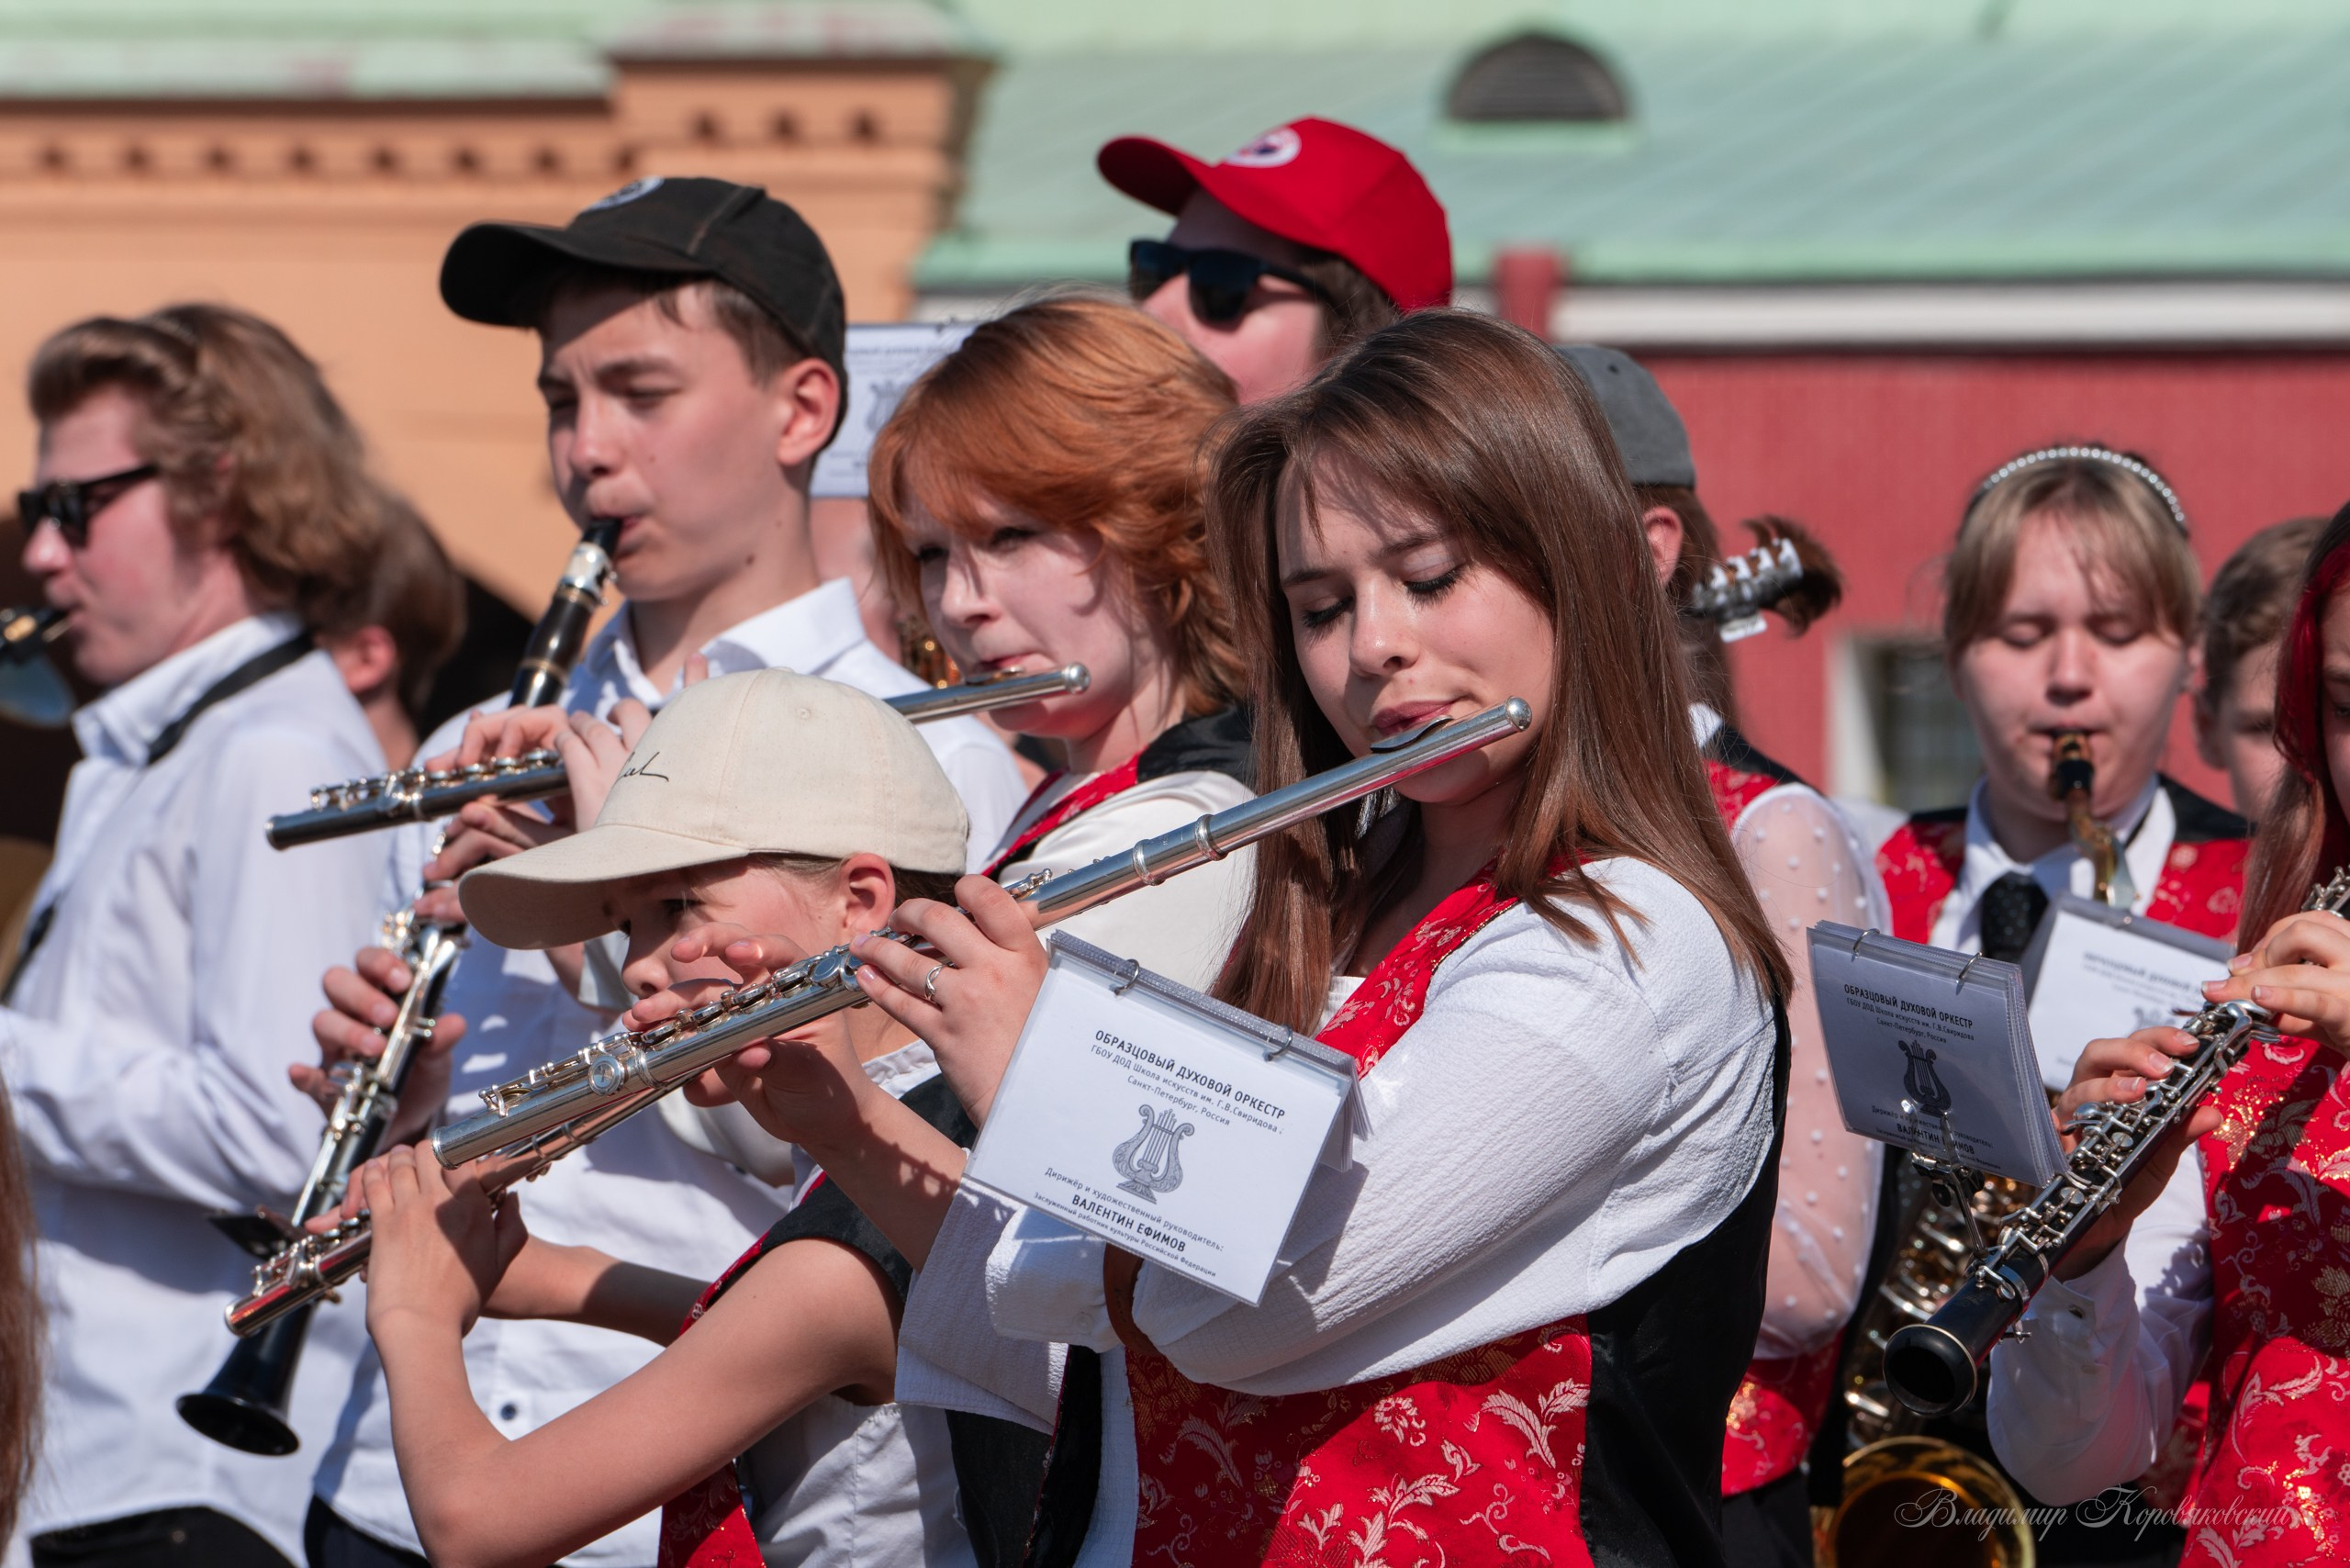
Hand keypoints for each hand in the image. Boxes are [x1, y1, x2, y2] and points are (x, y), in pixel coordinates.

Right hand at [297, 945, 466, 1142]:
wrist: (410, 1122)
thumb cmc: (420, 1077)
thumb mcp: (437, 1060)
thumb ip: (442, 1040)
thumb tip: (454, 1023)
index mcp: (381, 998)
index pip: (368, 964)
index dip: (381, 963)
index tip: (403, 980)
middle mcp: (352, 1016)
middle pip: (337, 983)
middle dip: (361, 995)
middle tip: (388, 1016)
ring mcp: (334, 1049)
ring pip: (323, 1023)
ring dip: (347, 1031)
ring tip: (376, 1048)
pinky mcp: (323, 1085)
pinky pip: (306, 1076)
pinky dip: (303, 1074)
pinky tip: (305, 1074)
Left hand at [355, 1145, 526, 1338]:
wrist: (422, 1324)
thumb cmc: (460, 1300)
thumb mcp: (499, 1263)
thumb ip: (512, 1227)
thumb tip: (512, 1200)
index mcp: (473, 1208)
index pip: (463, 1158)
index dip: (456, 1153)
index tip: (451, 1159)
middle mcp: (441, 1203)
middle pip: (429, 1153)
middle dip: (424, 1151)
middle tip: (420, 1158)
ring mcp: (409, 1211)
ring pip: (399, 1164)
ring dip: (396, 1158)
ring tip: (396, 1160)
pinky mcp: (383, 1224)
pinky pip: (374, 1185)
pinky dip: (371, 1174)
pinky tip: (373, 1175)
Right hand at [622, 925, 878, 1148]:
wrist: (817, 1122)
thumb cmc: (829, 1088)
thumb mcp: (812, 1075)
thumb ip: (782, 1061)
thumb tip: (749, 1054)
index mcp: (799, 991)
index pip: (781, 954)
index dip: (759, 946)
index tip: (737, 954)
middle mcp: (764, 995)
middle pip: (730, 957)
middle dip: (702, 947)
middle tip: (678, 952)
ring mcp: (736, 1018)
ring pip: (698, 999)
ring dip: (668, 1004)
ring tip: (640, 1018)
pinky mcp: (715, 1045)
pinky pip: (686, 1035)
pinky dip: (662, 1037)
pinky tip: (642, 1042)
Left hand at [848, 875, 1046, 1124]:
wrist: (1045, 1095)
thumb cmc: (1048, 1041)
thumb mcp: (1047, 986)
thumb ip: (1020, 952)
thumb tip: (1004, 919)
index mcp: (1024, 955)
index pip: (989, 899)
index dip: (966, 888)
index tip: (954, 894)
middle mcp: (993, 971)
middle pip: (937, 920)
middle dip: (908, 913)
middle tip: (899, 919)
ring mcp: (964, 1002)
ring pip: (908, 961)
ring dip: (878, 948)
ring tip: (865, 945)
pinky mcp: (943, 1034)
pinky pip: (900, 1003)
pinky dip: (877, 987)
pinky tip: (867, 977)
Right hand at [2045, 1026, 2220, 1279]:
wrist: (2106, 1218)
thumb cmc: (2132, 1175)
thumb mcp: (2164, 1153)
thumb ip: (2183, 1131)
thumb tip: (2212, 1112)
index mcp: (2121, 1082)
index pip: (2136, 1047)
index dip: (2160, 1039)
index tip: (2191, 1044)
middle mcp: (2092, 1090)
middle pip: (2100, 1052)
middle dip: (2132, 1053)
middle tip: (2164, 1067)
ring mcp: (2071, 1114)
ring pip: (2080, 1084)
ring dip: (2110, 1085)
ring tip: (2139, 1092)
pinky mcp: (2055, 1138)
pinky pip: (2063, 1120)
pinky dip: (2085, 1117)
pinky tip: (2102, 1122)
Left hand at [2201, 909, 2349, 1055]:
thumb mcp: (2325, 1008)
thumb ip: (2289, 998)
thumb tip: (2241, 988)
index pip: (2309, 922)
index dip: (2271, 936)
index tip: (2250, 959)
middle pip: (2300, 936)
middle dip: (2260, 955)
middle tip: (2234, 978)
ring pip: (2296, 971)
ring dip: (2251, 983)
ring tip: (2223, 993)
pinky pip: (2314, 1002)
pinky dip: (2283, 1000)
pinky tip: (2258, 999)